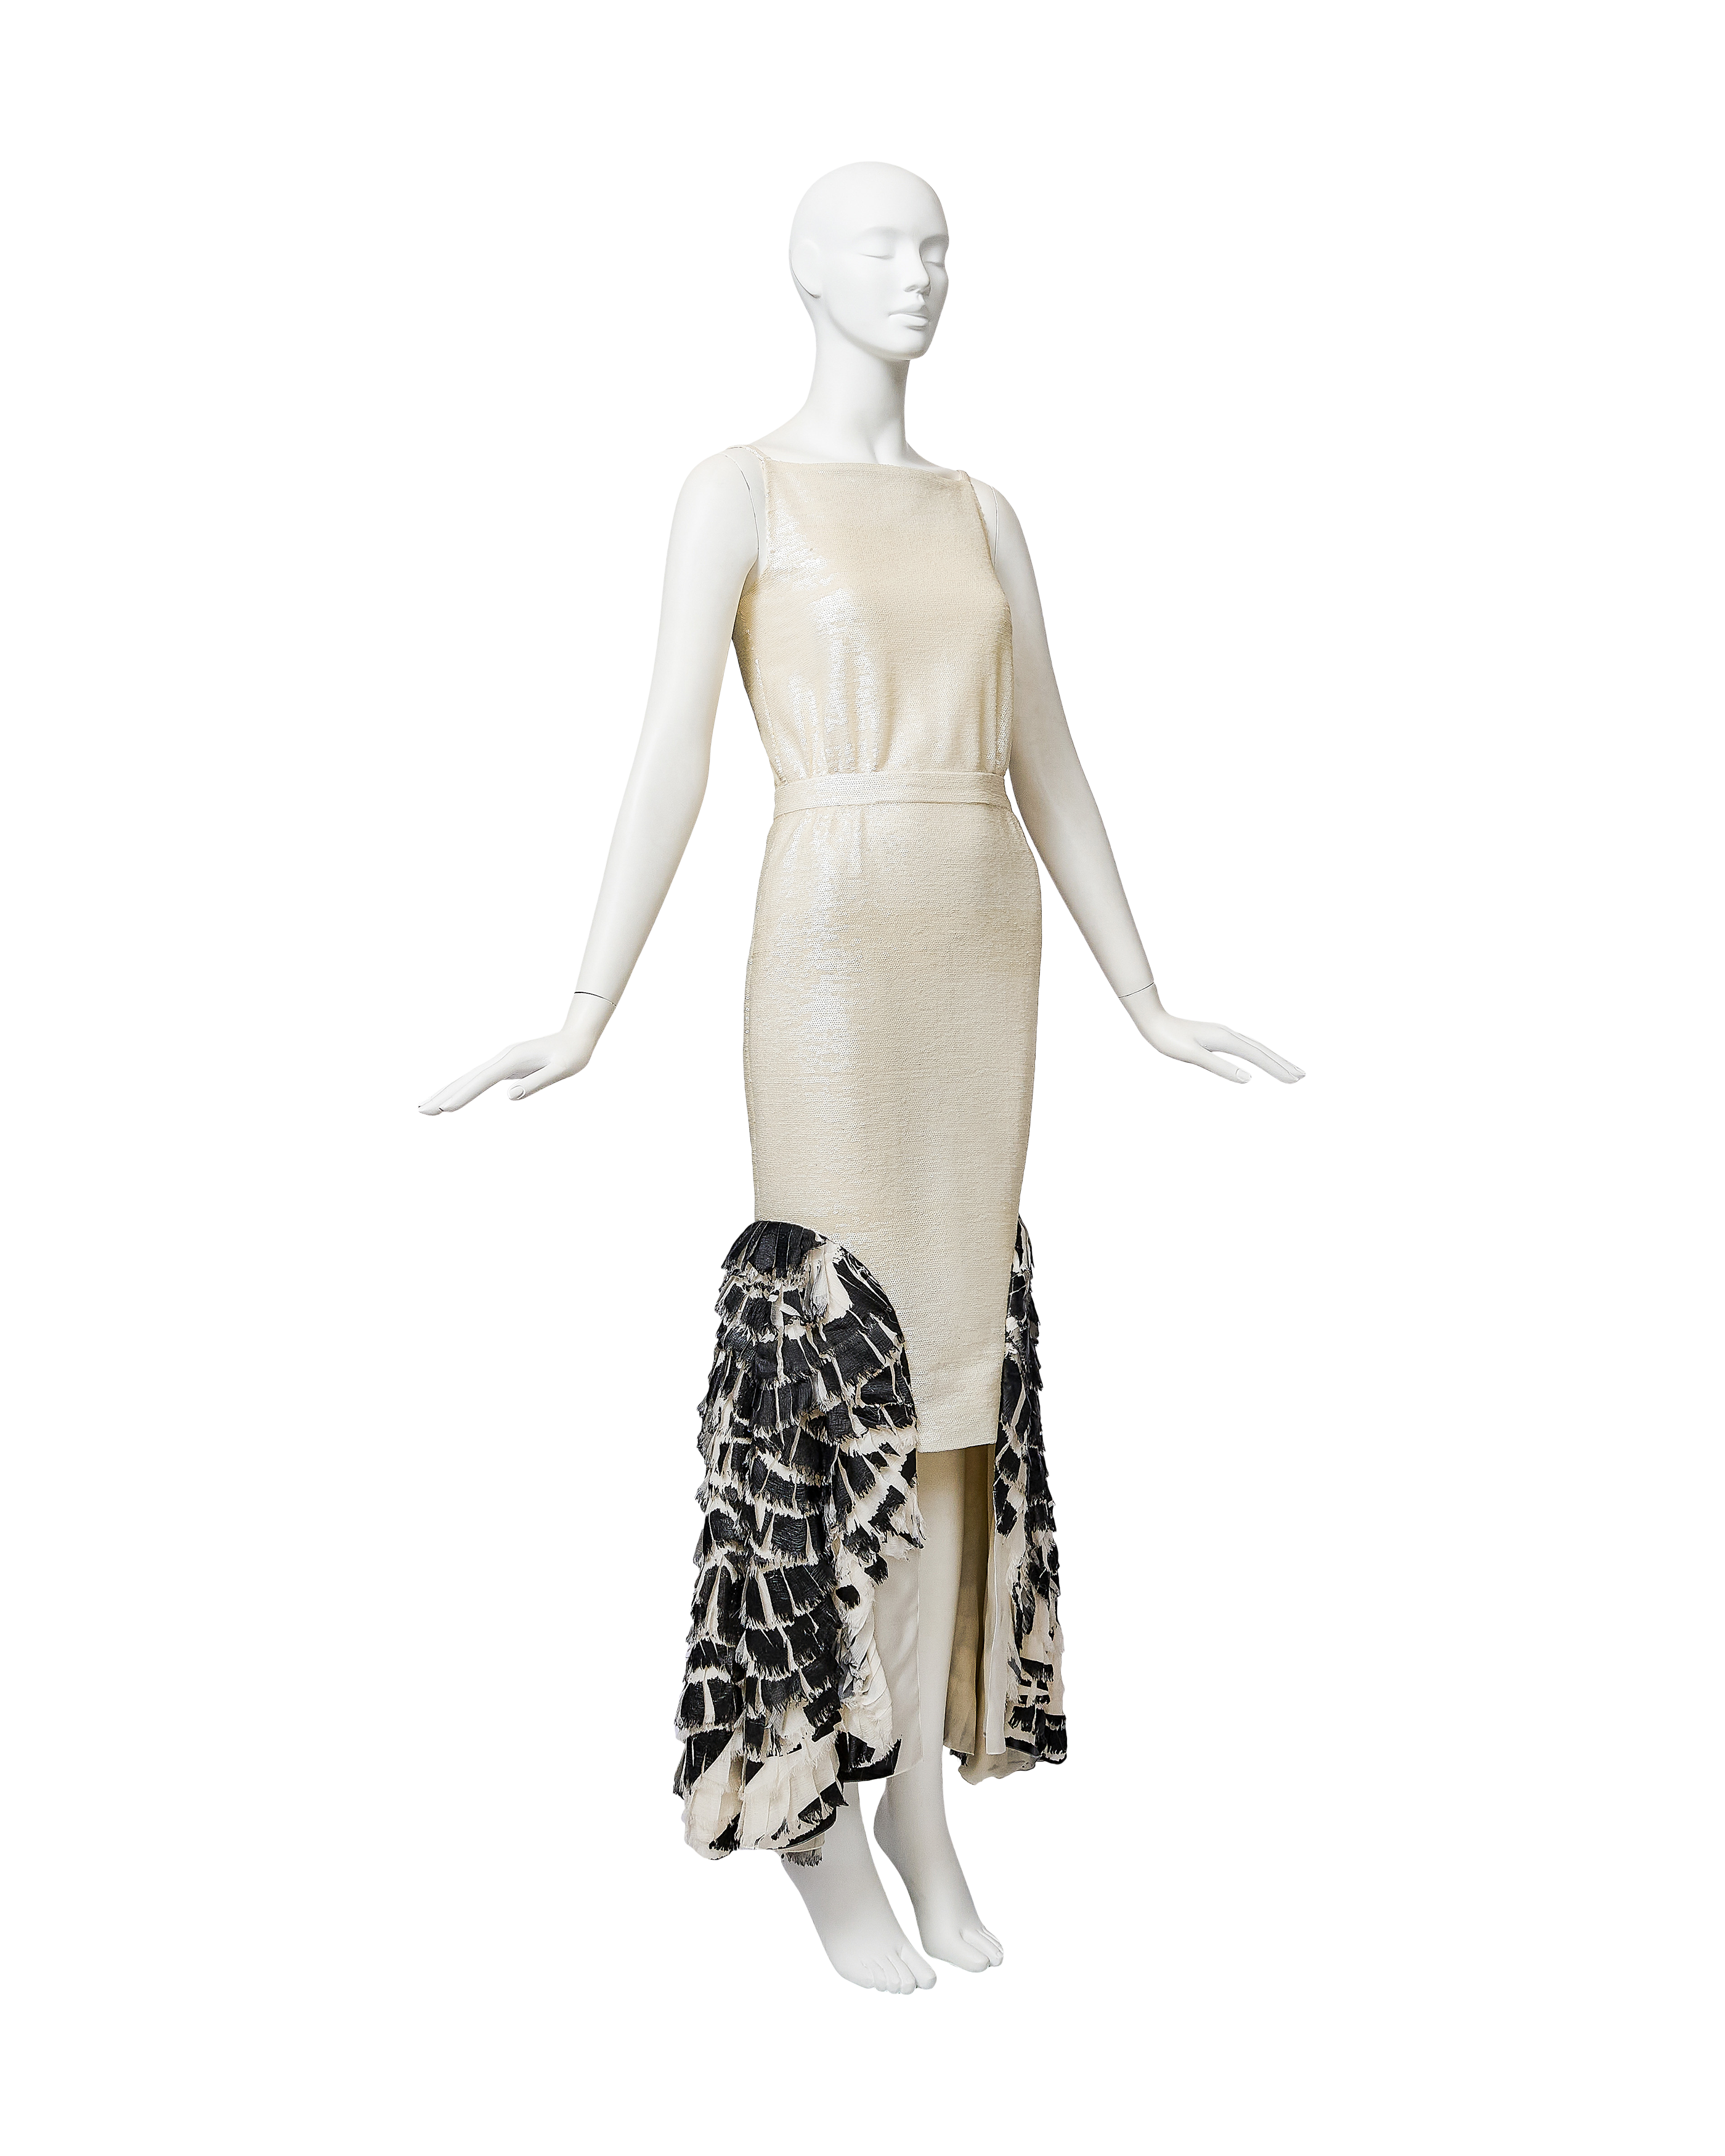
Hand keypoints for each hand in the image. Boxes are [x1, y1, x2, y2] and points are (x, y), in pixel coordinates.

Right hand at [417, 997, 606, 1114]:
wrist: (576, 1037)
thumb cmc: (571, 1055)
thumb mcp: (560, 1070)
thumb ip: (536, 1082)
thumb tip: (511, 1096)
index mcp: (513, 1061)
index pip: (482, 1082)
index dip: (462, 1096)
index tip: (444, 1109)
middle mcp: (502, 1058)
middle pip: (467, 1078)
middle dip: (443, 1095)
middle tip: (421, 1110)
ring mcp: (501, 1059)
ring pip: (468, 1077)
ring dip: (446, 1091)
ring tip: (426, 1105)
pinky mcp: (504, 1063)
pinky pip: (477, 1077)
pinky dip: (461, 1086)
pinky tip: (451, 1095)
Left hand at [1124, 990, 1304, 1085]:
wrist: (1153, 1022)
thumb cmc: (1170, 1040)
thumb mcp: (1193, 1056)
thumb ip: (1220, 1066)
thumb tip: (1248, 1078)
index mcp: (1226, 1039)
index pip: (1258, 1057)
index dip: (1277, 1069)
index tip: (1294, 1080)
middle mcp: (1228, 1034)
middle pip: (1262, 1050)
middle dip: (1282, 1063)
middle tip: (1301, 1076)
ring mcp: (1223, 1034)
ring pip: (1254, 1047)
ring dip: (1271, 1059)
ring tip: (1285, 1069)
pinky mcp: (1216, 1036)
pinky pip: (1243, 1047)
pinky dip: (1255, 1055)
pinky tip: (1254, 1063)